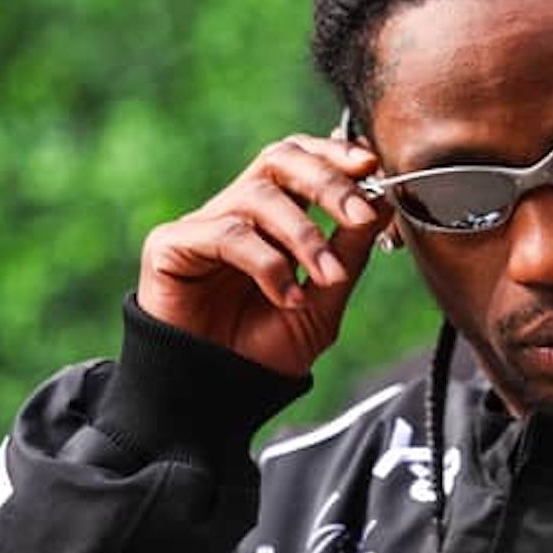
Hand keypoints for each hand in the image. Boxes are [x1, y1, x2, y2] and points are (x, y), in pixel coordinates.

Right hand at [136, 135, 393, 375]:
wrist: (219, 397)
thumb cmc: (264, 353)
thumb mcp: (324, 304)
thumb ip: (348, 255)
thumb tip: (382, 204)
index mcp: (272, 219)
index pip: (300, 161)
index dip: (333, 155)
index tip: (371, 165)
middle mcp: (237, 214)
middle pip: (279, 160)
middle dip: (327, 183)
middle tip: (361, 215)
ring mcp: (202, 226)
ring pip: (259, 196)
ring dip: (304, 235)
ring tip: (325, 278)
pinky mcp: (171, 246)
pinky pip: (226, 234)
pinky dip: (268, 264)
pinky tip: (287, 298)